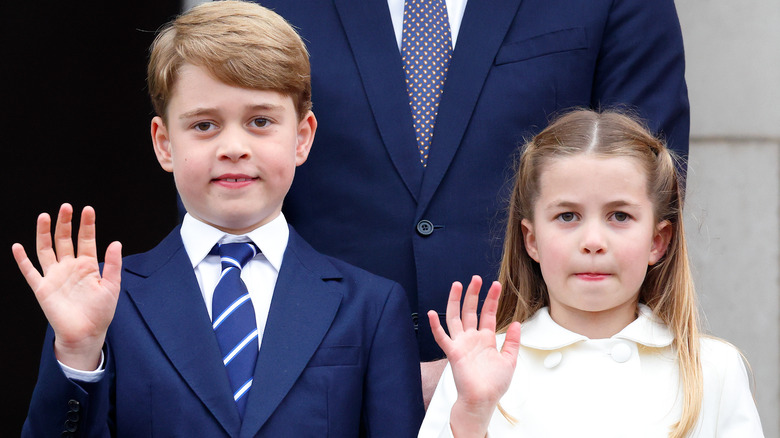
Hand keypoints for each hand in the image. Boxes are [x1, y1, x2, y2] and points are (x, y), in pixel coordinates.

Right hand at [12, 203, 121, 369]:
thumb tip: (116, 242)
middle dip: (65, 223)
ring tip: (44, 216)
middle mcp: (70, 267)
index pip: (86, 240)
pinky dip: (22, 260)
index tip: (87, 209)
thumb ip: (113, 264)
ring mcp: (55, 276)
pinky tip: (17, 246)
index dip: (86, 225)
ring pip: (46, 250)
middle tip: (66, 207)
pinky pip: (30, 272)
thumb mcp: (112, 286)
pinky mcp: (42, 288)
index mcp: (88, 266)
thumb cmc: (100, 312)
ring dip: (45, 234)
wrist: (86, 333)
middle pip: (64, 240)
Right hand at [428, 276, 520, 437]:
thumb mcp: (510, 360)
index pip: (488, 314)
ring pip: (455, 317)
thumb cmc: (494, 384)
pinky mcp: (453, 352)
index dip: (492, 299)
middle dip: (474, 294)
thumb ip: (513, 342)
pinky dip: (435, 326)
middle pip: (471, 311)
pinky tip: (431, 313)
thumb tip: (517, 323)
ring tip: (458, 285)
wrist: (483, 400)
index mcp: (486, 339)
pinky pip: (441, 337)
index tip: (496, 285)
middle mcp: (472, 338)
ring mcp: (461, 344)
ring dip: (456, 301)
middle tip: (476, 278)